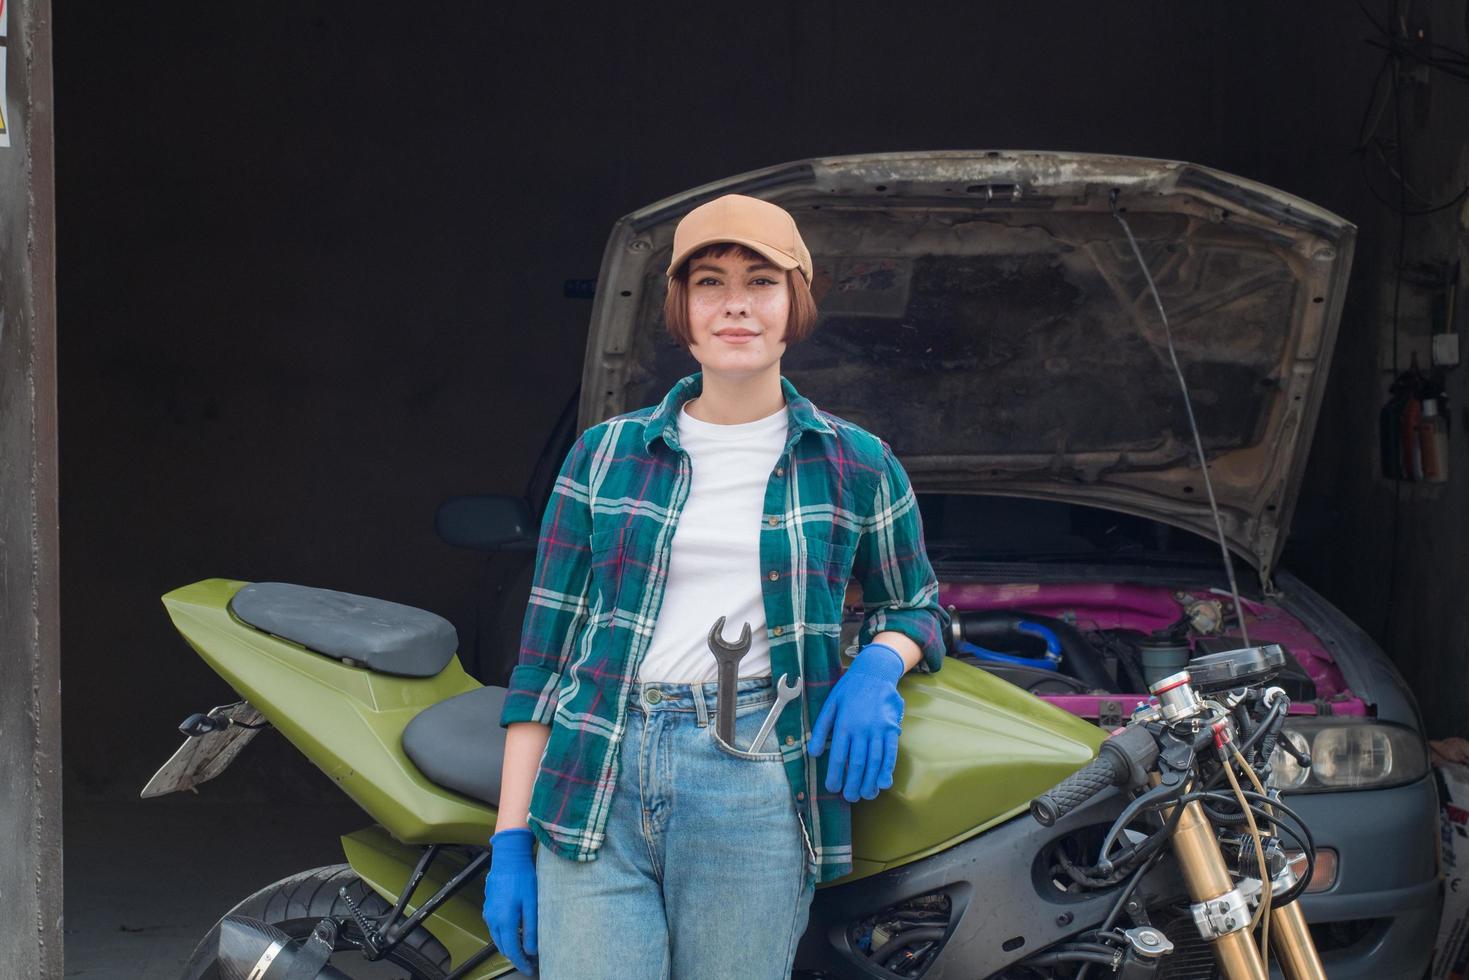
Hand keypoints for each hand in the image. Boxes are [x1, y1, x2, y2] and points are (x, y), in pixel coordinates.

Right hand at [483, 827, 537, 974]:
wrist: (508, 858)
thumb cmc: (523, 878)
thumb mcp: (532, 903)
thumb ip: (531, 928)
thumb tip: (531, 950)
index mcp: (504, 921)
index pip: (512, 950)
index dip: (521, 962)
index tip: (530, 969)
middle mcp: (493, 920)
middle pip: (503, 946)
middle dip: (516, 955)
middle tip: (530, 960)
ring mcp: (488, 913)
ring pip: (498, 938)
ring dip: (510, 945)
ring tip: (525, 946)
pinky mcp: (488, 907)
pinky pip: (496, 927)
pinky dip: (505, 934)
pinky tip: (516, 930)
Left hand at [807, 643, 905, 801]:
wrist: (875, 672)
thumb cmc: (849, 689)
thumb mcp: (829, 704)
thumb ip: (820, 728)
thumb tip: (812, 753)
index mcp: (843, 724)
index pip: (837, 756)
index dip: (835, 775)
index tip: (833, 788)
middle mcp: (861, 729)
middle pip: (857, 763)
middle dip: (853, 784)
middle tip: (850, 797)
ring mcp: (878, 729)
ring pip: (874, 761)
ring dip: (870, 781)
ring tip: (866, 795)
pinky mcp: (891, 728)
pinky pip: (890, 752)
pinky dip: (887, 769)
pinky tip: (883, 782)